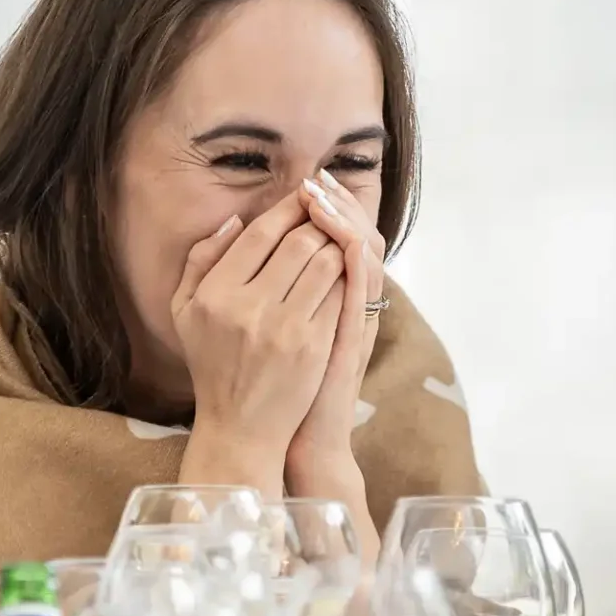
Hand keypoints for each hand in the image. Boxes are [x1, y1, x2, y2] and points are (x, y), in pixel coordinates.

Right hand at [172, 190, 345, 461]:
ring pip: (325, 264)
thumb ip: (200, 262)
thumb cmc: (211, 364)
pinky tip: (345, 271)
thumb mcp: (184, 312)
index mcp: (215, 295)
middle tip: (325, 213)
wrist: (240, 428)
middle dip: (317, 221)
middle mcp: (249, 308)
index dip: (286, 209)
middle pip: (298, 243)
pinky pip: (338, 295)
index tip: (302, 196)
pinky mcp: (314, 347)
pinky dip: (346, 277)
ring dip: (336, 244)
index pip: (259, 235)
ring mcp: (285, 328)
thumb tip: (235, 222)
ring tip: (336, 238)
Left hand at [288, 170, 385, 472]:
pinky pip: (364, 281)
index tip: (308, 181)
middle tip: (317, 176)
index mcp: (334, 300)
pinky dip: (352, 251)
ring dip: (345, 218)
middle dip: (336, 202)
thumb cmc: (281, 388)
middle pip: (356, 234)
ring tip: (321, 193)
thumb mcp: (279, 331)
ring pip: (365, 249)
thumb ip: (276, 291)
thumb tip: (249, 239)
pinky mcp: (355, 333)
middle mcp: (352, 304)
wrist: (297, 438)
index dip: (328, 206)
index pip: (340, 237)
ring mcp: (357, 318)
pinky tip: (333, 231)